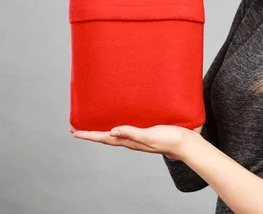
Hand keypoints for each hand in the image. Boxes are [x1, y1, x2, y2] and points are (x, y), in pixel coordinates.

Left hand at [70, 123, 200, 160]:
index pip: (104, 138)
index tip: (75, 132)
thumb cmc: (170, 140)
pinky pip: (126, 128)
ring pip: (114, 133)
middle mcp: (131, 140)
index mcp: (130, 141)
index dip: (89, 135)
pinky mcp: (145, 130)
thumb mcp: (151, 136)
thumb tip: (113, 131)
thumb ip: (133, 133)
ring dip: (102, 129)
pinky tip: (118, 119)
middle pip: (105, 136)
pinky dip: (116, 124)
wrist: (187, 143)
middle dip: (91, 132)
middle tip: (76, 128)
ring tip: (93, 123)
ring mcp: (138, 136)